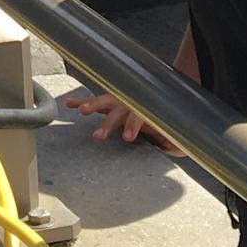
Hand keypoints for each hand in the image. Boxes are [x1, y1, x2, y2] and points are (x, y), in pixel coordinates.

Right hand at [66, 92, 182, 154]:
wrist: (168, 101)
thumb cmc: (169, 124)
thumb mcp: (175, 134)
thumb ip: (173, 139)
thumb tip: (170, 145)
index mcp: (149, 109)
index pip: (141, 115)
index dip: (134, 125)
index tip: (128, 138)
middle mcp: (134, 102)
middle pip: (120, 109)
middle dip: (109, 122)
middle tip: (98, 135)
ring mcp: (122, 101)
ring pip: (106, 101)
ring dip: (93, 105)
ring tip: (81, 110)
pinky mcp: (112, 103)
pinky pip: (96, 101)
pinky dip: (82, 100)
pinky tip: (70, 103)